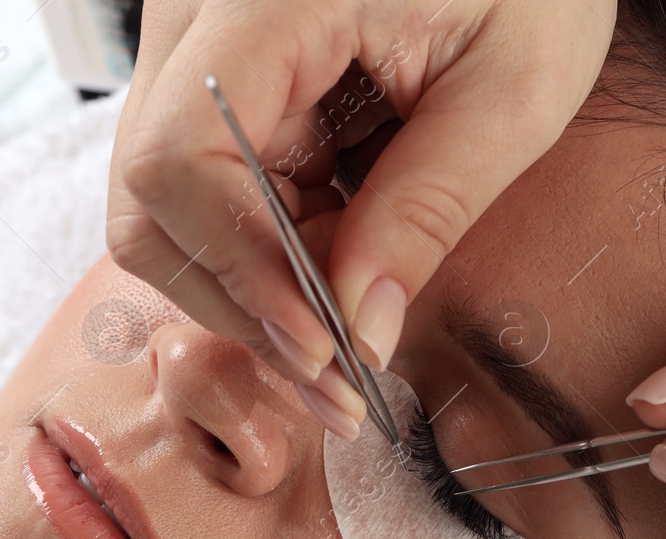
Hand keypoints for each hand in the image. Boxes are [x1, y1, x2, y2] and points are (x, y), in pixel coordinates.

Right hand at [106, 0, 613, 432]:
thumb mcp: (515, 85)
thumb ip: (429, 208)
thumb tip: (358, 329)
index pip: (179, 156)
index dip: (240, 269)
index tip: (320, 346)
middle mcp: (200, 13)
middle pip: (151, 195)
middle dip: (242, 300)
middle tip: (336, 375)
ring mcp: (201, 45)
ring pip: (170, 206)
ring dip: (255, 286)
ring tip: (350, 328)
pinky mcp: (222, 76)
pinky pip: (212, 186)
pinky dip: (270, 248)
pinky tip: (340, 268)